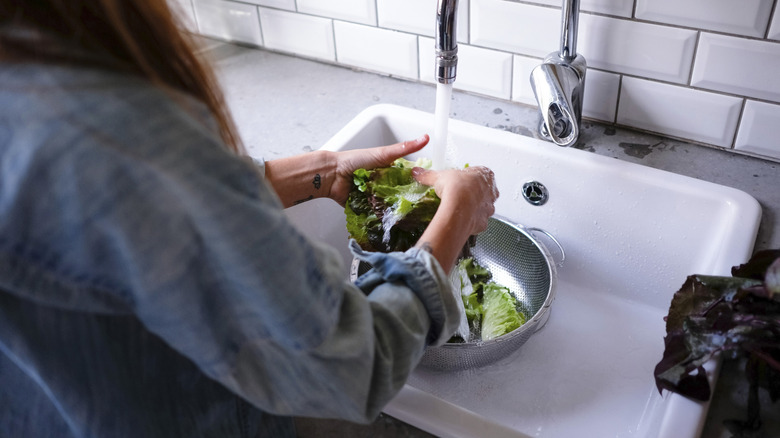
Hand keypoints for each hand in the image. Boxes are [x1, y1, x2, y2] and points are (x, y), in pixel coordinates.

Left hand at [264, 135, 427, 207]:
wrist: (332, 176)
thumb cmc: (354, 161)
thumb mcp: (383, 154)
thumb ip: (403, 148)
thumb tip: (424, 138)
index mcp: (389, 170)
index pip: (409, 178)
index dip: (419, 183)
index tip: (431, 189)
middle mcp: (384, 184)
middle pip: (401, 194)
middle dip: (409, 200)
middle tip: (422, 207)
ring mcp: (376, 197)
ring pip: (391, 206)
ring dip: (397, 210)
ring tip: (411, 218)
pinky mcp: (367, 208)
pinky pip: (378, 215)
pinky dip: (383, 218)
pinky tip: (394, 222)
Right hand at [411, 166, 498, 271]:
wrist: (459, 210)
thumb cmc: (456, 188)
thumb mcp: (439, 177)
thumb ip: (428, 174)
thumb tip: (417, 172)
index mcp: (485, 174)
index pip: (479, 172)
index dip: (468, 176)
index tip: (458, 180)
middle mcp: (491, 191)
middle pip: (484, 190)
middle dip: (473, 192)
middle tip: (459, 194)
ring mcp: (489, 208)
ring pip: (483, 206)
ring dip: (473, 207)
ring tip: (459, 207)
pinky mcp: (484, 222)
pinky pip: (478, 220)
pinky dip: (471, 220)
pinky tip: (461, 219)